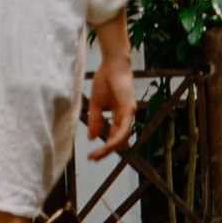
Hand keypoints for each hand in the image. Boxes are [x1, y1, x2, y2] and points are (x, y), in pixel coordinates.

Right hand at [84, 42, 135, 156]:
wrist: (111, 63)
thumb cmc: (105, 79)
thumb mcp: (96, 104)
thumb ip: (95, 121)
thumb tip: (92, 138)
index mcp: (119, 115)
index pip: (113, 137)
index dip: (103, 147)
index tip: (92, 155)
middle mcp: (126, 116)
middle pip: (119, 141)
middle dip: (106, 152)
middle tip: (93, 159)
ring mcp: (129, 113)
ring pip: (123, 137)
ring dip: (110, 148)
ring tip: (98, 154)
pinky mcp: (129, 108)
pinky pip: (124, 128)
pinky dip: (117, 138)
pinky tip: (108, 145)